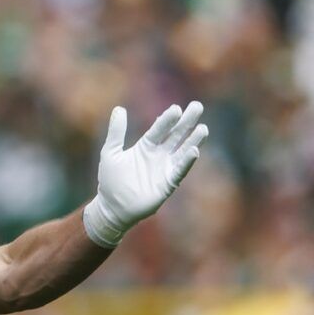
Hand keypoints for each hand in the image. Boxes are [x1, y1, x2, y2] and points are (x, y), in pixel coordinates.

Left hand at [81, 101, 206, 246]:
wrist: (112, 208)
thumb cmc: (110, 181)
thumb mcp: (110, 152)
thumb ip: (116, 132)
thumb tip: (119, 108)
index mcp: (146, 146)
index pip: (159, 129)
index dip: (168, 119)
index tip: (177, 108)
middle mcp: (158, 155)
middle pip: (176, 135)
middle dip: (186, 122)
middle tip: (197, 106)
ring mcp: (164, 169)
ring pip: (182, 151)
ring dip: (193, 140)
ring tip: (203, 128)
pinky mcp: (167, 184)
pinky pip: (179, 171)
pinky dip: (187, 162)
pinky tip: (195, 151)